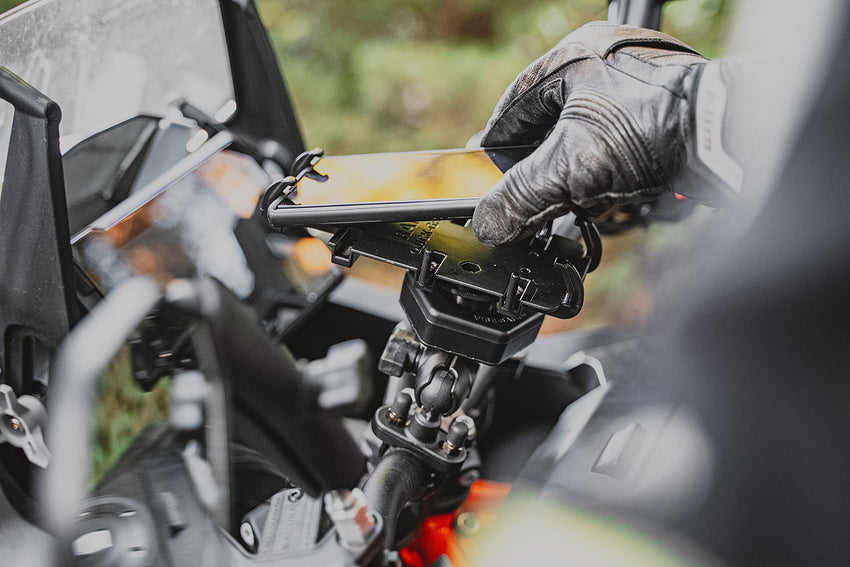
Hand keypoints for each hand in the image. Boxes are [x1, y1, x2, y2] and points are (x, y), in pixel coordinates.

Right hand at [472, 22, 713, 245]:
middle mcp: (602, 62)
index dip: (494, 148)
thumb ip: (521, 195)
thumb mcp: (572, 166)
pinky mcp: (660, 105)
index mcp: (572, 58)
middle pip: (548, 122)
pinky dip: (602, 167)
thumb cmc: (653, 128)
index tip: (483, 178)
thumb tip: (488, 223)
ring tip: (565, 198)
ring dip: (570, 169)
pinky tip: (602, 191)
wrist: (731, 136)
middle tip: (527, 195)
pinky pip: (613, 139)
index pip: (513, 108)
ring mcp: (634, 81)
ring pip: (582, 132)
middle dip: (536, 164)